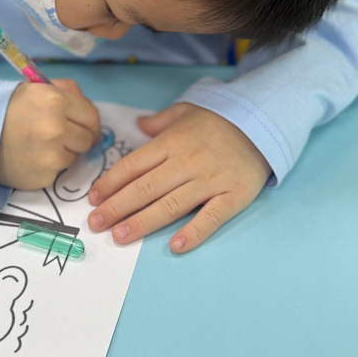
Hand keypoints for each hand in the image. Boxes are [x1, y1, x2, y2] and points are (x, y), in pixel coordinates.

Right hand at [0, 79, 99, 189]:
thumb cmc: (7, 110)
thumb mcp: (35, 89)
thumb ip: (67, 92)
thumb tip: (90, 113)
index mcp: (55, 100)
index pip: (91, 116)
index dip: (90, 122)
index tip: (86, 128)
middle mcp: (56, 128)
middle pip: (87, 139)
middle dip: (76, 137)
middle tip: (58, 135)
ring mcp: (51, 155)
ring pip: (74, 156)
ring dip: (63, 152)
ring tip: (39, 145)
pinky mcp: (45, 176)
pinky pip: (58, 171)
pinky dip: (49, 166)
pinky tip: (31, 157)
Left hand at [87, 103, 269, 252]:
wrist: (264, 122)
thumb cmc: (220, 120)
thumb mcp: (187, 111)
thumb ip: (160, 121)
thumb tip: (137, 124)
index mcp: (172, 142)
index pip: (133, 166)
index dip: (110, 184)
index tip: (94, 200)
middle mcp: (187, 162)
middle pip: (145, 188)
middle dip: (116, 208)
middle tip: (96, 224)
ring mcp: (210, 180)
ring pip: (170, 205)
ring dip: (142, 222)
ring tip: (120, 236)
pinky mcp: (233, 196)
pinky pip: (211, 217)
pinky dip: (194, 232)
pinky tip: (175, 245)